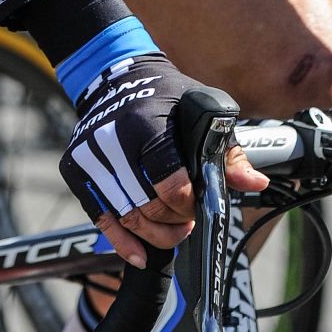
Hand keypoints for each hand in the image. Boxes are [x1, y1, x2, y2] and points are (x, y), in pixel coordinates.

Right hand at [59, 54, 267, 265]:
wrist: (116, 76)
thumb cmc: (167, 95)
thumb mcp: (202, 111)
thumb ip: (227, 152)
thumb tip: (255, 184)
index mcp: (147, 124)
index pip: (171, 186)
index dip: (190, 206)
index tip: (199, 206)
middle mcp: (113, 141)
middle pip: (148, 208)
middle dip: (174, 224)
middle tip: (188, 223)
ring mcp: (90, 158)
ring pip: (127, 218)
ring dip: (154, 236)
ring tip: (172, 233)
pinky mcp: (76, 170)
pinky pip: (100, 218)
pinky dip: (122, 242)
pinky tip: (139, 254)